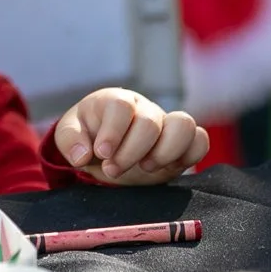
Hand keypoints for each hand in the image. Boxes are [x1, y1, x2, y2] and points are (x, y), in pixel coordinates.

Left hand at [55, 87, 208, 184]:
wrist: (106, 149)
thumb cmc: (88, 137)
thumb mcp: (70, 135)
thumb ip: (70, 141)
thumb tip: (82, 155)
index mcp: (115, 100)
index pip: (121, 107)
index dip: (113, 132)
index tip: (102, 154)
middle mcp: (144, 108)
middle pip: (149, 121)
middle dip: (131, 151)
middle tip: (112, 170)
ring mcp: (166, 124)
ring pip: (184, 124)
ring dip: (166, 151)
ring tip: (146, 168)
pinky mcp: (182, 143)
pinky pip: (200, 140)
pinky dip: (191, 155)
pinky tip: (167, 169)